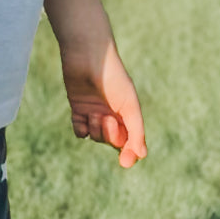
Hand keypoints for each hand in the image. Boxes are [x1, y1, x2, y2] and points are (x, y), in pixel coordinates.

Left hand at [60, 40, 147, 168]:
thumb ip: (136, 131)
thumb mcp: (130, 105)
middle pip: (113, 142)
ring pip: (96, 137)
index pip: (130, 143)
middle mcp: (112, 115)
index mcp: (128, 115)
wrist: (88, 56)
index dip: (129, 153)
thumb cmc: (114, 78)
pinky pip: (80, 131)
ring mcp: (94, 113)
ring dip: (96, 130)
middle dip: (110, 136)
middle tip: (108, 120)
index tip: (125, 162)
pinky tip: (82, 119)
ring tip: (95, 114)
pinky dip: (81, 130)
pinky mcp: (78, 108)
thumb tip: (141, 156)